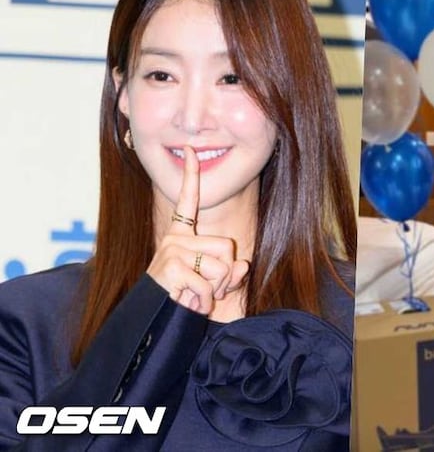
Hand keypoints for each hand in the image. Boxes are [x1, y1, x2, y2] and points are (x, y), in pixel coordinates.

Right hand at [146, 146, 248, 313]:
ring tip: (195, 297)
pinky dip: (204, 301)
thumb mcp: (210, 285)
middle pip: (226, 247)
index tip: (191, 150)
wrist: (149, 322)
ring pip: (221, 266)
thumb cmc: (181, 299)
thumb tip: (244, 265)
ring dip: (215, 290)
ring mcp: (172, 250)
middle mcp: (175, 238)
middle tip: (205, 290)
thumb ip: (229, 275)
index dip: (191, 175)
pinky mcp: (172, 266)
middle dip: (225, 275)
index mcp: (180, 235)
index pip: (188, 200)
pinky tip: (188, 305)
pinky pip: (208, 284)